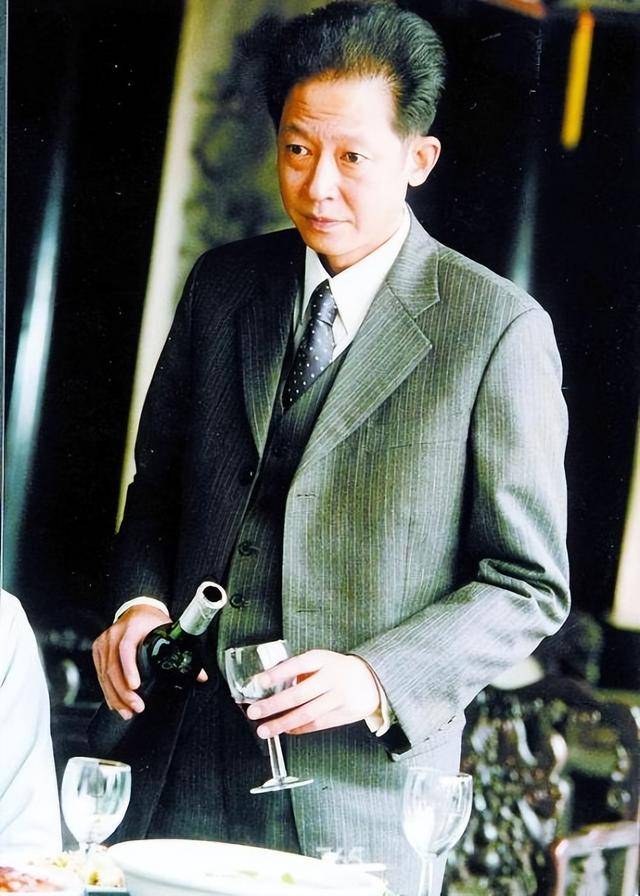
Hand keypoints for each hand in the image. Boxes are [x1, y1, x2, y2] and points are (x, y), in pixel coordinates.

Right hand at [92, 606, 208, 719]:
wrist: (137, 609)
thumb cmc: (152, 621)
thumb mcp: (168, 630)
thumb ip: (183, 652)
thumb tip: (200, 676)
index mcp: (133, 627)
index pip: (126, 648)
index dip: (129, 668)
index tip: (136, 686)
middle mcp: (115, 634)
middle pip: (113, 666)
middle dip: (123, 692)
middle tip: (136, 707)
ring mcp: (104, 642)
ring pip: (104, 674)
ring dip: (115, 696)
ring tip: (127, 712)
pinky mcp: (98, 650)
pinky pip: (100, 674)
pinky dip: (107, 691)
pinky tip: (116, 704)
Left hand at [245, 650, 379, 737]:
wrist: (372, 679)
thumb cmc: (337, 669)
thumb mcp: (321, 660)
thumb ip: (299, 669)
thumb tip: (266, 682)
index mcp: (322, 659)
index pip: (297, 665)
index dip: (277, 674)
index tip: (258, 681)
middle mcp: (331, 678)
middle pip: (299, 694)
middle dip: (273, 705)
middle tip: (254, 712)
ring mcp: (338, 698)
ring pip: (306, 714)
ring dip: (282, 723)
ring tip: (264, 730)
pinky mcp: (343, 715)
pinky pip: (316, 724)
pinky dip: (298, 728)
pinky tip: (285, 730)